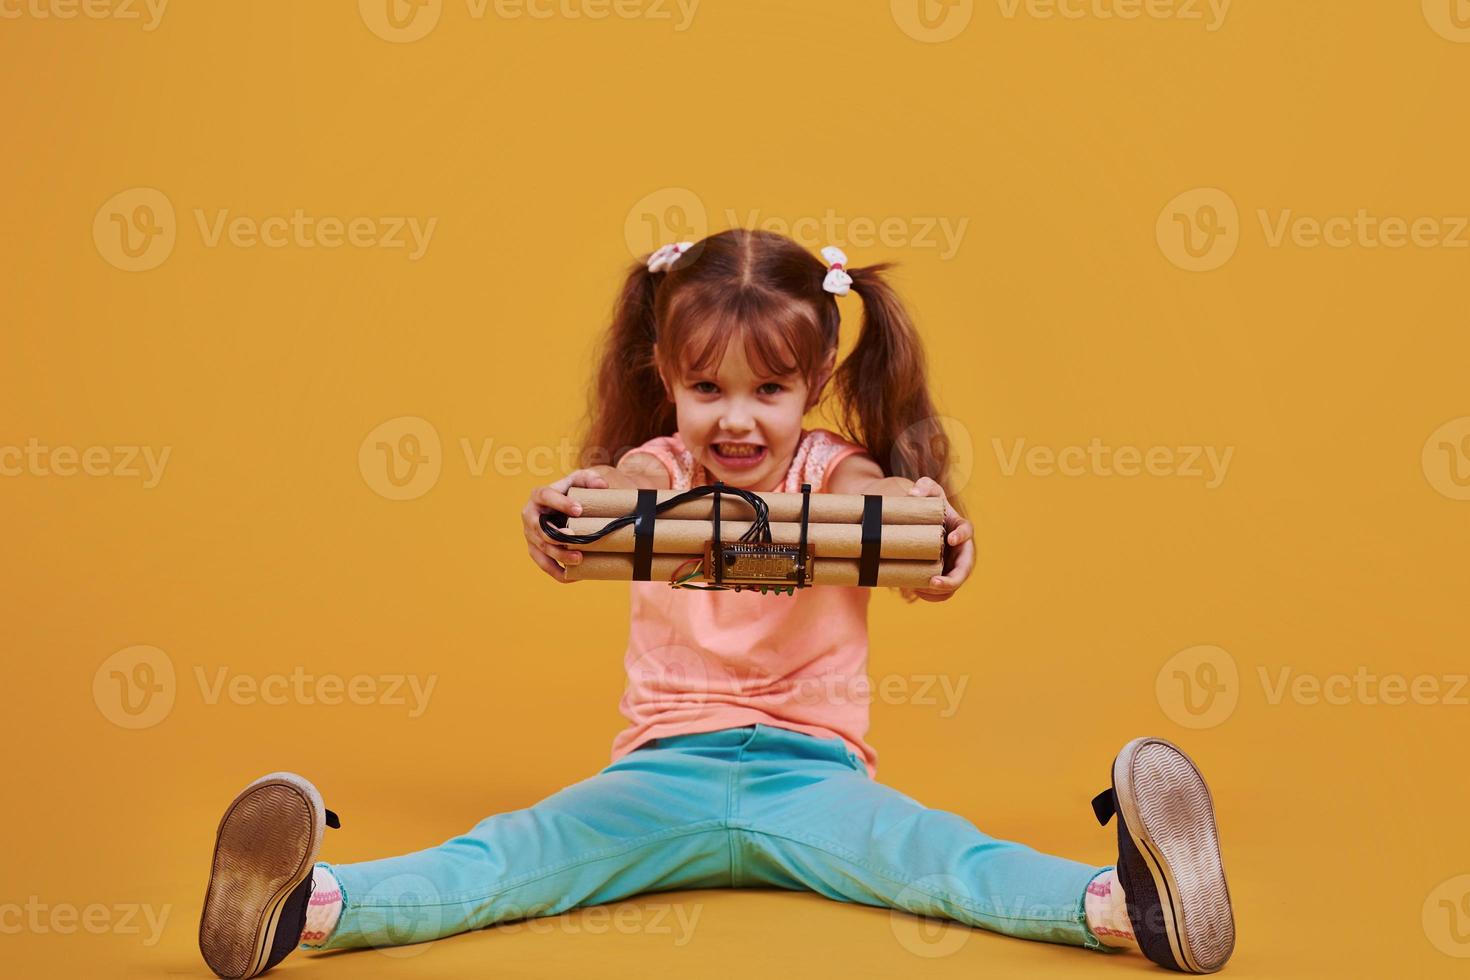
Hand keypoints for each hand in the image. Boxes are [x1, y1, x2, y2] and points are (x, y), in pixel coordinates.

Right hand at [522, 468, 608, 582]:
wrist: (562, 507)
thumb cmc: (570, 492)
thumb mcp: (579, 480)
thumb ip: (590, 479)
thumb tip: (602, 486)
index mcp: (538, 495)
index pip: (545, 496)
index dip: (560, 503)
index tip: (579, 510)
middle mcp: (530, 515)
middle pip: (540, 528)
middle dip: (558, 536)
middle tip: (576, 537)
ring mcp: (530, 535)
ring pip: (542, 549)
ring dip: (559, 556)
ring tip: (579, 558)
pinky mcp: (535, 550)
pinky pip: (544, 565)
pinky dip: (557, 573)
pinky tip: (573, 577)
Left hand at [899, 476, 973, 602]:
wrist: (921, 522)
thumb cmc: (927, 505)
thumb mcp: (926, 490)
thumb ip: (923, 486)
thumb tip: (913, 494)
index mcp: (959, 526)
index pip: (967, 530)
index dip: (962, 536)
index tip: (951, 539)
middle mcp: (961, 548)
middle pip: (965, 567)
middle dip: (953, 578)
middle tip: (934, 582)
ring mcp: (953, 563)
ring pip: (955, 583)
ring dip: (941, 591)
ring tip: (920, 589)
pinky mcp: (943, 573)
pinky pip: (943, 591)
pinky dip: (933, 595)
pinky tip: (917, 591)